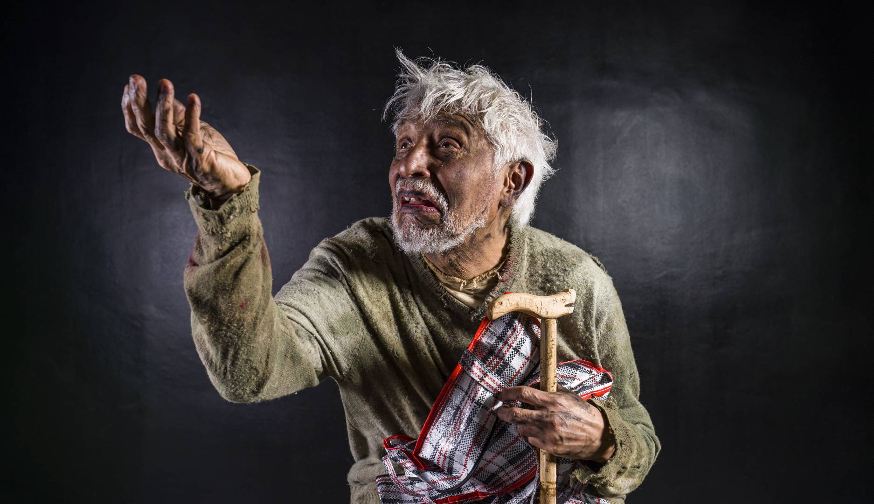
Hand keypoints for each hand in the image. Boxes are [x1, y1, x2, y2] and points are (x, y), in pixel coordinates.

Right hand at [121, 75, 250, 204]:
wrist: (232, 186)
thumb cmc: (213, 157)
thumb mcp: (192, 132)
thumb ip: (178, 117)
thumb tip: (166, 94)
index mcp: (161, 148)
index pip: (138, 128)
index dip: (130, 108)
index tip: (128, 85)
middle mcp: (166, 154)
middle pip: (146, 127)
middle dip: (139, 101)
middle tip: (135, 78)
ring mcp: (182, 159)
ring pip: (164, 132)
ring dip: (163, 106)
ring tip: (164, 83)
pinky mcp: (200, 161)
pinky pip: (192, 136)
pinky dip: (192, 116)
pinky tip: (193, 98)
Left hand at [496, 386, 615, 462]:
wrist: (599, 436)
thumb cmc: (583, 413)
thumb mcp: (568, 396)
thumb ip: (550, 390)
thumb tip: (532, 385)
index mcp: (552, 401)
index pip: (524, 393)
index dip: (508, 393)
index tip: (501, 394)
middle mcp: (548, 417)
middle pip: (516, 414)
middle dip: (504, 412)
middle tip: (500, 410)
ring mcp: (547, 434)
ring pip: (521, 428)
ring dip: (520, 424)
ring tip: (528, 421)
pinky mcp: (549, 447)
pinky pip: (531, 439)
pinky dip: (531, 434)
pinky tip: (539, 431)